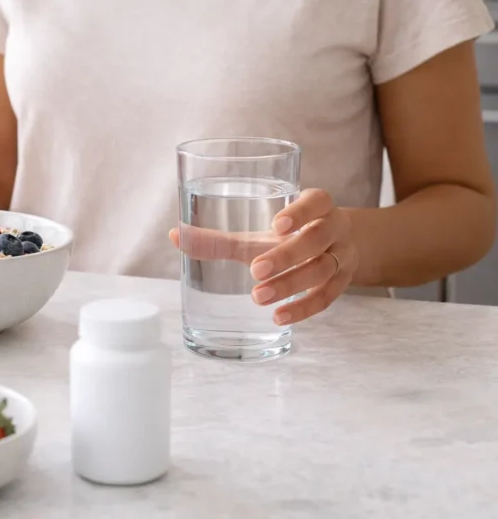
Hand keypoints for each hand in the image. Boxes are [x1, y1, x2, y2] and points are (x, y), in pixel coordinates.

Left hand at [170, 188, 357, 324]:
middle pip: (317, 240)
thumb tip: (174, 236)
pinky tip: (279, 317)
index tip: (276, 225)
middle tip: (255, 270)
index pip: (317, 201)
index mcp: (318, 205)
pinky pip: (327, 297)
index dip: (301, 211)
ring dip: (291, 284)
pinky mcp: (344, 283)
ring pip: (323, 270)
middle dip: (287, 255)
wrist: (334, 248)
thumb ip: (219, 239)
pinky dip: (303, 308)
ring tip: (258, 297)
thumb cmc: (287, 237)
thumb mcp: (257, 234)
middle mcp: (335, 228)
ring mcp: (343, 256)